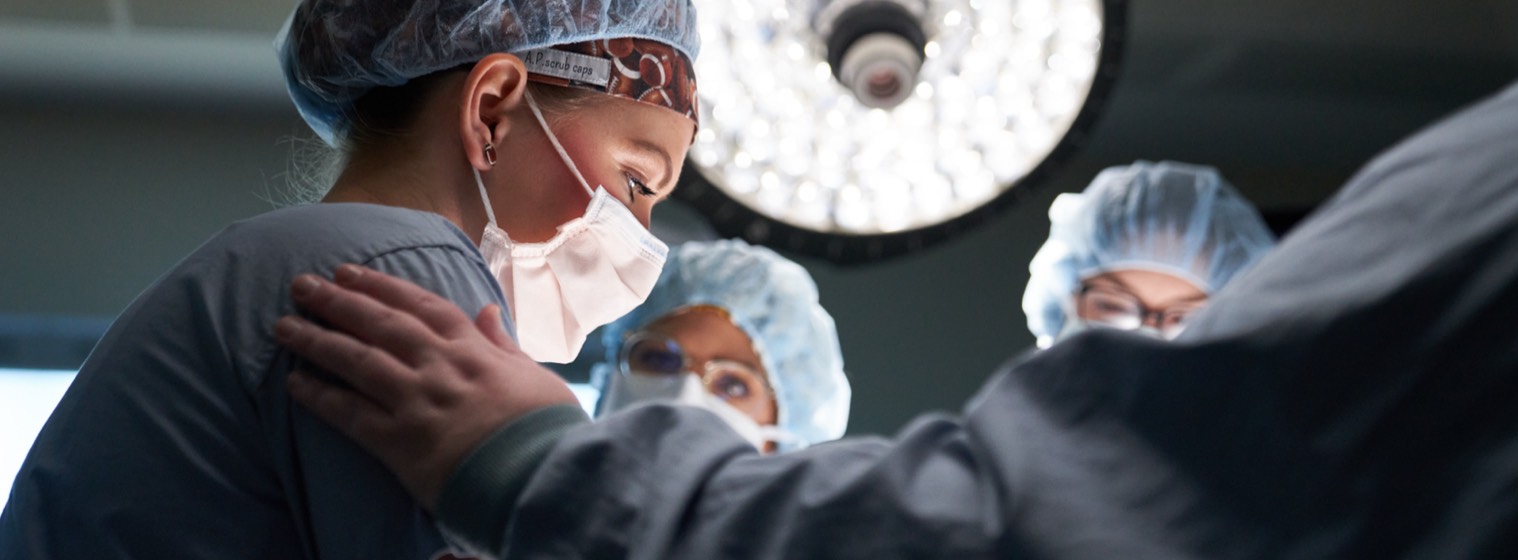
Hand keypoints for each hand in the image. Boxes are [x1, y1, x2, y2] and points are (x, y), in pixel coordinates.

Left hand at [273, 264, 577, 509]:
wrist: (543, 475)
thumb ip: (504, 342)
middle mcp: (439, 366)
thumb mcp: (534, 374)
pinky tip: (294, 384)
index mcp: (473, 349)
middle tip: (301, 285)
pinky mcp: (401, 442)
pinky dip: (321, 397)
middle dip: (337, 301)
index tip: (348, 272)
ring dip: (317, 340)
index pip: (419, 305)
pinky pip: (352, 414)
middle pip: (379, 324)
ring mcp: (417, 401)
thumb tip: (488, 310)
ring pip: (358, 360)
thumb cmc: (546, 428)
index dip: (380, 286)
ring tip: (284, 326)